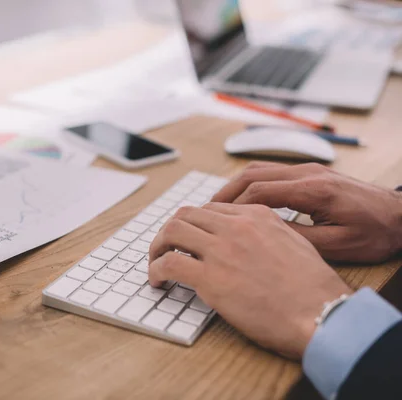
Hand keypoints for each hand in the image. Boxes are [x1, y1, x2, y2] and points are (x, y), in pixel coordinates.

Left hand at [148, 203, 351, 358]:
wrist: (323, 314)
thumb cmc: (314, 289)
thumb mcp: (295, 245)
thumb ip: (267, 235)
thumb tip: (246, 243)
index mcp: (258, 216)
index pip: (211, 208)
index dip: (194, 223)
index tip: (188, 238)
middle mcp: (237, 226)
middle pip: (186, 214)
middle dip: (170, 230)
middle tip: (165, 247)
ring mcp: (222, 250)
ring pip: (172, 231)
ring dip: (157, 246)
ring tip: (156, 262)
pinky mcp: (210, 278)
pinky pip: (168, 263)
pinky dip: (155, 270)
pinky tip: (158, 281)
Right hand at [211, 162, 401, 262]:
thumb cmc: (374, 233)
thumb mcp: (337, 245)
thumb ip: (297, 237)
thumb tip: (260, 235)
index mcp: (313, 190)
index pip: (259, 192)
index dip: (232, 208)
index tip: (213, 223)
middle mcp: (307, 173)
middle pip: (252, 175)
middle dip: (224, 194)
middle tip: (203, 212)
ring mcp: (308, 170)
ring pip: (259, 170)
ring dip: (234, 187)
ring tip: (215, 207)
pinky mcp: (310, 173)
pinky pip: (270, 173)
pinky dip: (250, 185)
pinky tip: (242, 201)